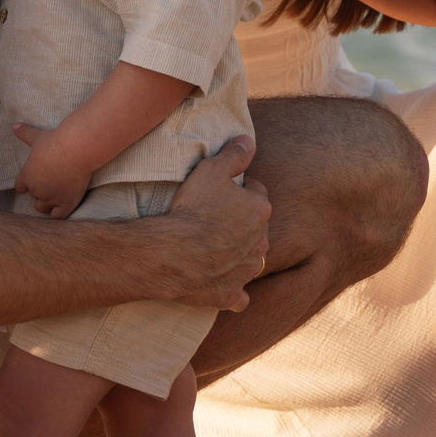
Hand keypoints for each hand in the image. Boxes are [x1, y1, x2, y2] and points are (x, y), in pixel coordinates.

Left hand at [11, 124, 91, 219]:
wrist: (76, 149)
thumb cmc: (55, 141)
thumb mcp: (37, 137)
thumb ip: (25, 134)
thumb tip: (14, 125)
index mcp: (27, 176)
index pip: (20, 187)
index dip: (27, 184)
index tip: (35, 179)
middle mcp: (36, 190)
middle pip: (33, 197)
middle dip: (40, 192)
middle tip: (52, 182)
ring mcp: (51, 198)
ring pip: (42, 208)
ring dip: (47, 204)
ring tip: (57, 195)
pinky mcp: (66, 203)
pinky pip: (57, 217)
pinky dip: (58, 214)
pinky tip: (63, 206)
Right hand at [162, 137, 270, 311]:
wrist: (174, 252)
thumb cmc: (193, 208)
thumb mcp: (211, 169)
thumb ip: (234, 154)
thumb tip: (248, 140)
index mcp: (260, 210)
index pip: (256, 194)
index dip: (239, 191)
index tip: (222, 192)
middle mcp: (261, 242)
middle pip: (255, 228)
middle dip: (241, 223)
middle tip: (214, 219)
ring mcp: (247, 271)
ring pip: (251, 261)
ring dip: (239, 255)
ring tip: (214, 249)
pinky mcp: (231, 295)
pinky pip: (239, 296)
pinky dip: (233, 291)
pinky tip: (221, 285)